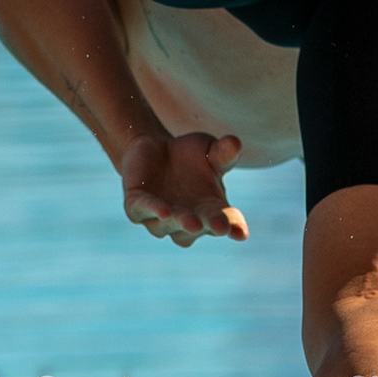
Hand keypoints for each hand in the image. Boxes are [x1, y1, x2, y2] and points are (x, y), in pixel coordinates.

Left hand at [119, 129, 249, 248]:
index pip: (226, 224)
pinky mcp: (136, 207)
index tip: (241, 233)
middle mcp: (187, 220)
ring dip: (180, 222)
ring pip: (168, 226)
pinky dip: (154, 210)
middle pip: (198, 229)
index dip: (234, 228)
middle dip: (209, 226)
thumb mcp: (209, 149)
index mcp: (211, 211)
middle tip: (219, 227)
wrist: (153, 148)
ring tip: (191, 221)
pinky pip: (144, 210)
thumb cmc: (190, 155)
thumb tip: (235, 143)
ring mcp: (160, 218)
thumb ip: (222, 151)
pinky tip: (163, 211)